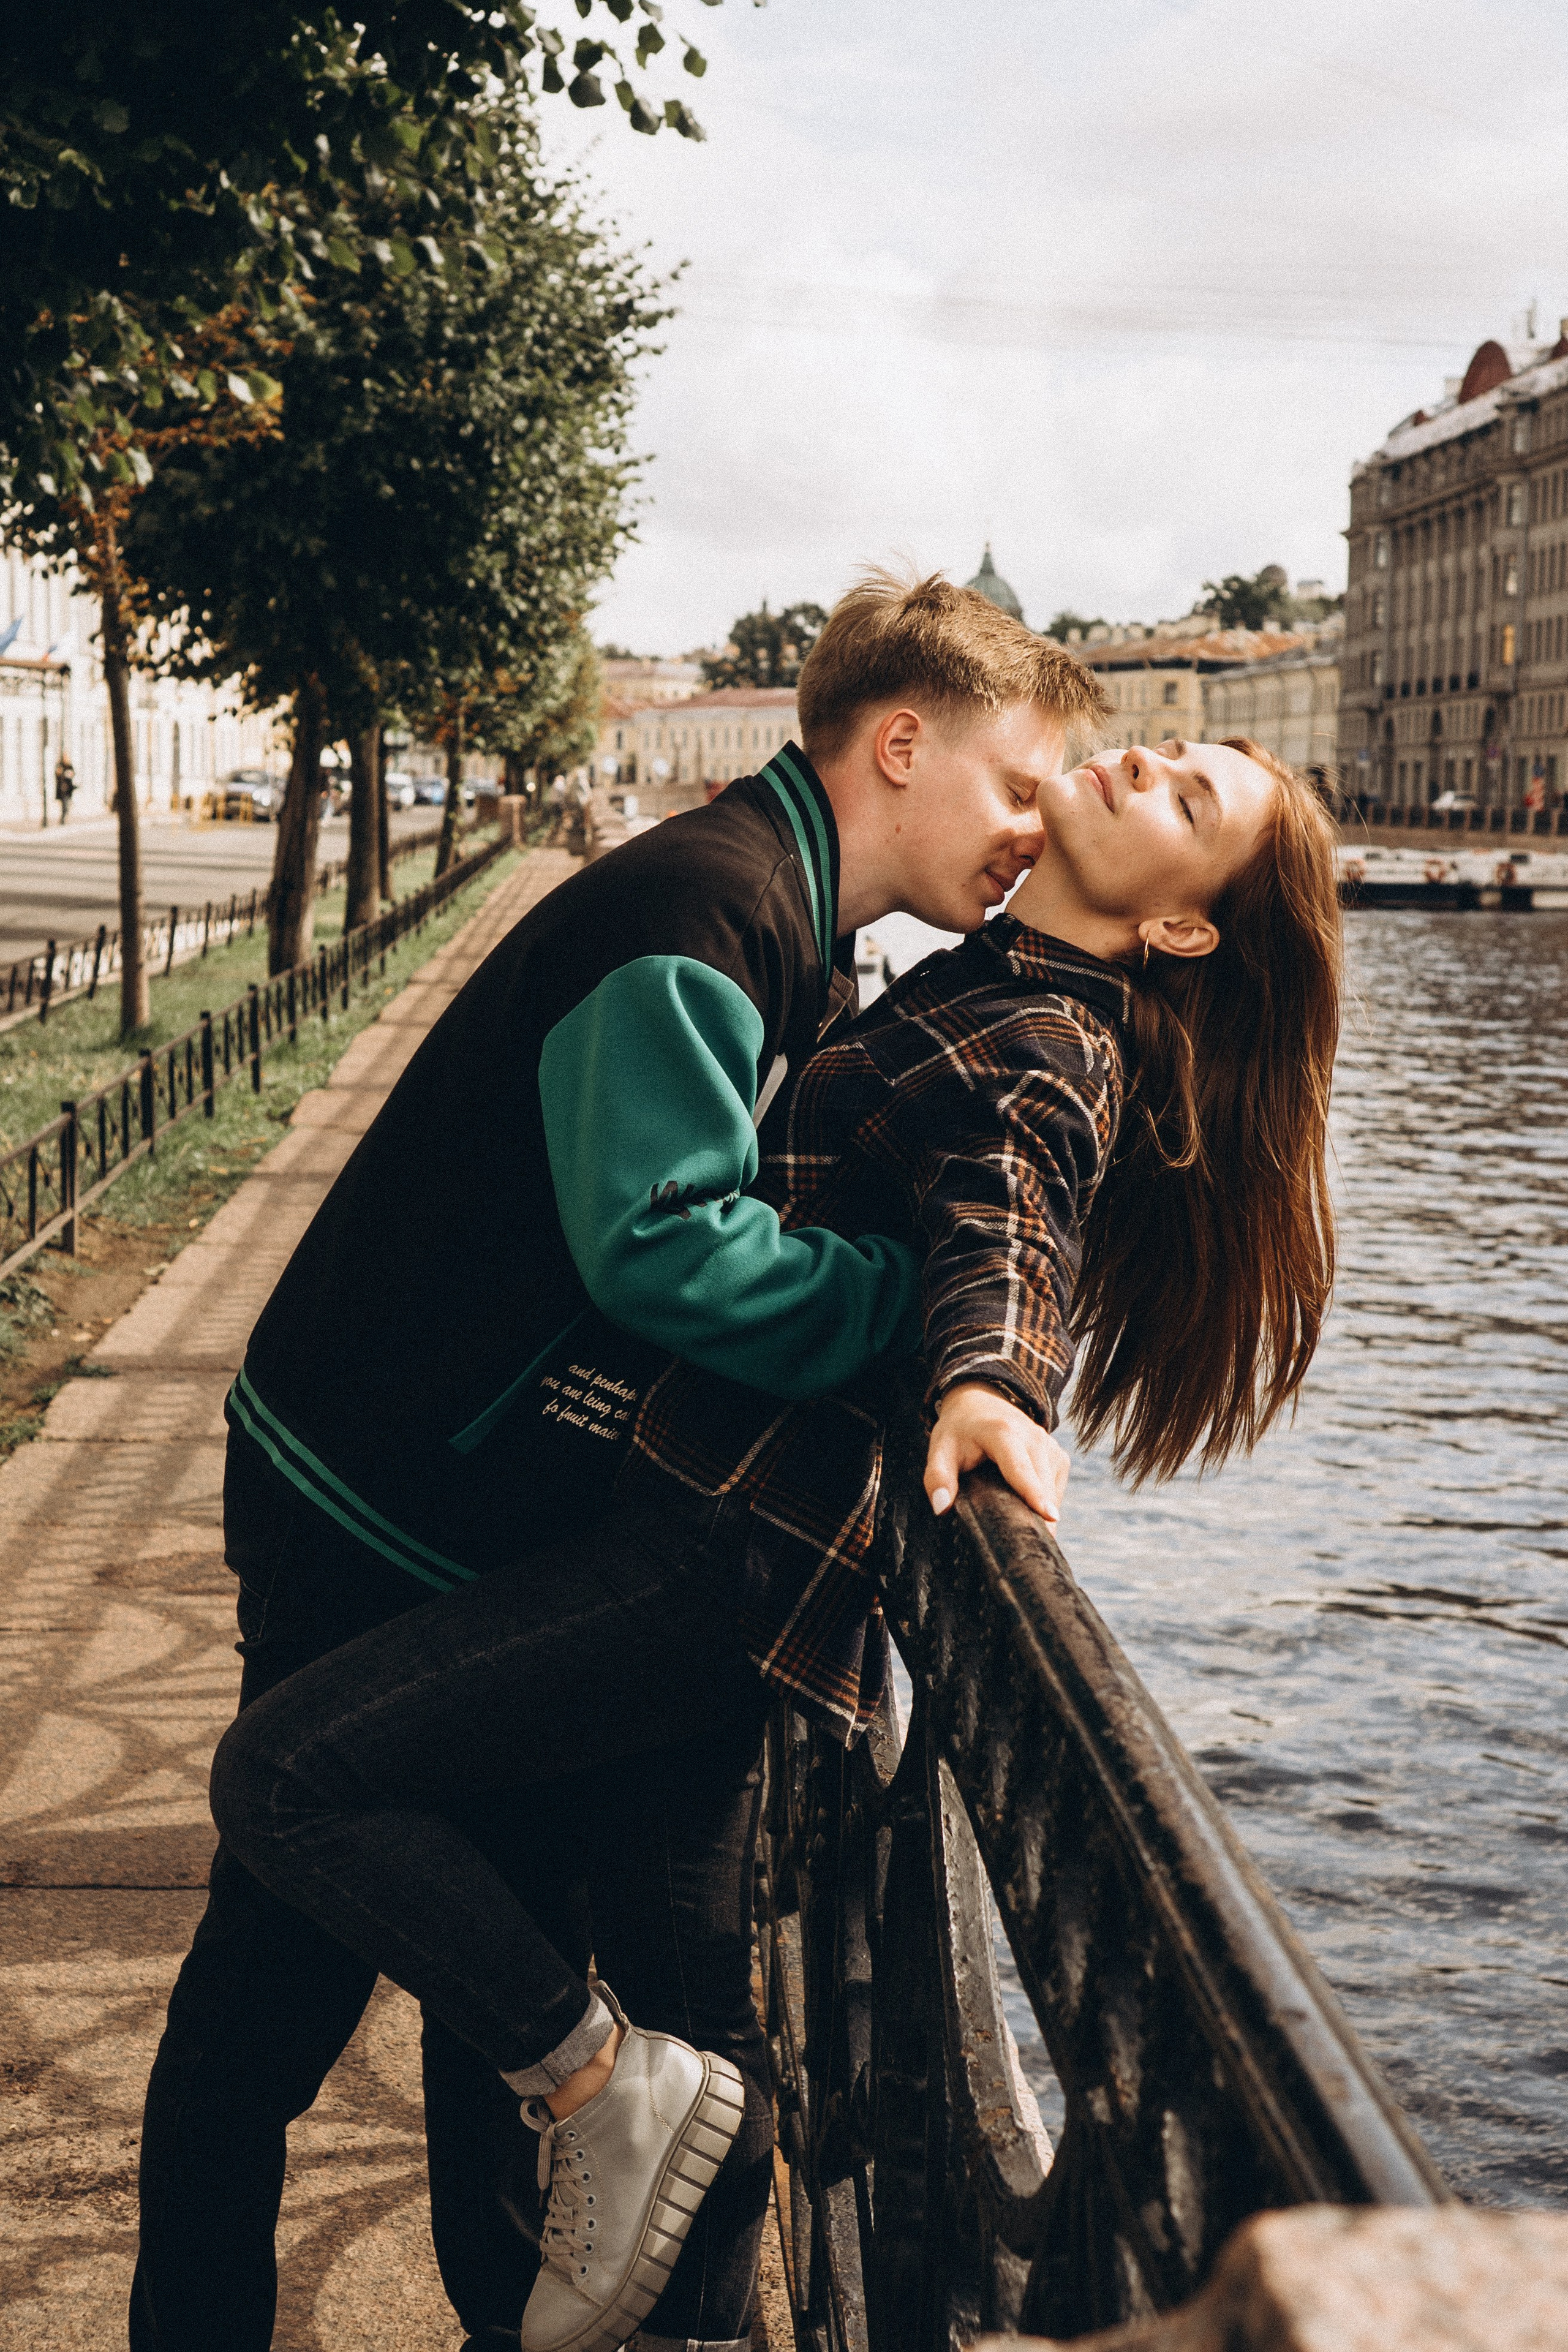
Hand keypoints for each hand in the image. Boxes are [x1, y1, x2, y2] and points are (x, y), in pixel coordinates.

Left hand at [923, 1381, 1069, 1525]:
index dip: (1034, 1493)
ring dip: (1042, 1513)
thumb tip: (941, 1508)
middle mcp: (1033, 1436)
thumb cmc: (960, 1430)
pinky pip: (1056, 1487)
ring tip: (1026, 1534)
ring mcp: (1050, 1445)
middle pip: (1042, 1484)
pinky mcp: (1058, 1455)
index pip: (1020, 1468)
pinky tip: (1028, 1511)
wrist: (981, 1401)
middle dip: (1039, 1517)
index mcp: (1003, 1433)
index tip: (1050, 1517)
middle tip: (1027, 1549)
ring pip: (1053, 1490)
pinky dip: (1046, 1503)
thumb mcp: (940, 1448)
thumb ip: (937, 1477)